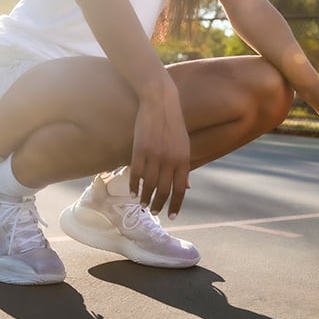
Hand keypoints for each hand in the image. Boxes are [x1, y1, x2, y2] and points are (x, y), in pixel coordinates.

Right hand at [128, 80, 190, 217]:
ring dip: (145, 197)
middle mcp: (170, 160)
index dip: (175, 204)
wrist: (160, 102)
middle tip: (153, 211)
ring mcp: (154, 155)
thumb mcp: (184, 144)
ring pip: (149, 185)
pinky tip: (132, 192)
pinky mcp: (140, 150)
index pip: (180, 189)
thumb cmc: (173, 123)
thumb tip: (186, 187)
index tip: (171, 216)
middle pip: (163, 190)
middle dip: (158, 204)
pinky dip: (133, 186)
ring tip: (142, 203)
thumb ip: (184, 166)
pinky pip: (136, 174)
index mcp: (183, 159)